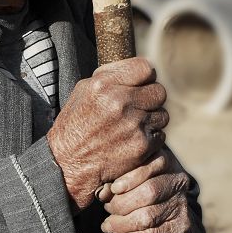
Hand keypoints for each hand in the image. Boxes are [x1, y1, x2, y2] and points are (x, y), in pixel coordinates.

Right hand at [47, 57, 168, 211]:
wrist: (68, 164)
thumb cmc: (75, 124)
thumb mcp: (83, 91)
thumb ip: (111, 77)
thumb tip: (137, 70)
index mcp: (103, 84)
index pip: (146, 68)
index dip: (145, 77)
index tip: (140, 84)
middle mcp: (120, 102)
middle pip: (159, 91)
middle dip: (150, 99)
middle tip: (138, 107)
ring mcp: (133, 124)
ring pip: (162, 114)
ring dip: (152, 120)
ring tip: (133, 126)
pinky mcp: (142, 145)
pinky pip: (160, 135)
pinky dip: (150, 139)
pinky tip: (133, 141)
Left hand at [96, 148, 191, 232]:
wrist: (161, 211)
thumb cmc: (135, 188)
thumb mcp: (127, 178)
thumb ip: (116, 182)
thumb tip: (103, 193)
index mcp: (164, 162)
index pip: (149, 167)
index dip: (130, 178)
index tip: (114, 188)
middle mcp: (177, 181)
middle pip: (149, 192)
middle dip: (122, 204)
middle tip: (107, 210)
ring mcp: (181, 205)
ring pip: (148, 216)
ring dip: (122, 224)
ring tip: (107, 226)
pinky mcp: (182, 227)